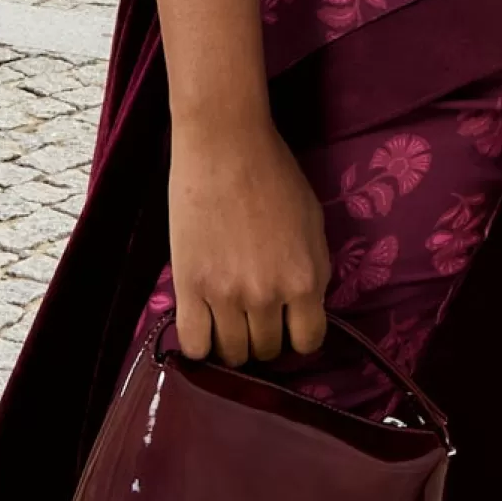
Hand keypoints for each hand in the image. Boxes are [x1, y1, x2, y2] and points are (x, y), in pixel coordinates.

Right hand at [168, 112, 331, 365]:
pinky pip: (194, 345)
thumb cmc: (274, 173)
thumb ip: (312, 269)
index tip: (288, 323)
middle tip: (254, 314)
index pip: (307, 341)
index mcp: (306, 279)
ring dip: (232, 343)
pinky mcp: (189, 288)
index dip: (298, 334)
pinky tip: (203, 326)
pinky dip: (200, 345)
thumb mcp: (312, 222)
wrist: (225, 145)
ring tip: (227, 320)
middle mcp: (268, 296)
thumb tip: (304, 304)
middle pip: (266, 350)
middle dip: (264, 336)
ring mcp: (226, 296)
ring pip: (231, 354)